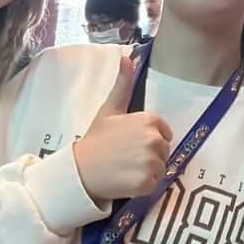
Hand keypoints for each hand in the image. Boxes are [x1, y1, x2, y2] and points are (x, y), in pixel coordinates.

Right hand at [74, 56, 172, 201]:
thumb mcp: (110, 109)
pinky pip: (154, 185)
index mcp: (149, 120)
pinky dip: (143, 186)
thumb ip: (123, 84)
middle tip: (125, 157)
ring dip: (147, 172)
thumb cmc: (95, 140)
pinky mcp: (147, 183)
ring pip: (161, 169)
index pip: (164, 133)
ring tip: (125, 169)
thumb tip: (128, 57)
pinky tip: (126, 181)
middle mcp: (154, 139)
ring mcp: (151, 162)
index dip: (149, 139)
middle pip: (164, 151)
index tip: (130, 143)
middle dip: (149, 156)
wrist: (79, 170)